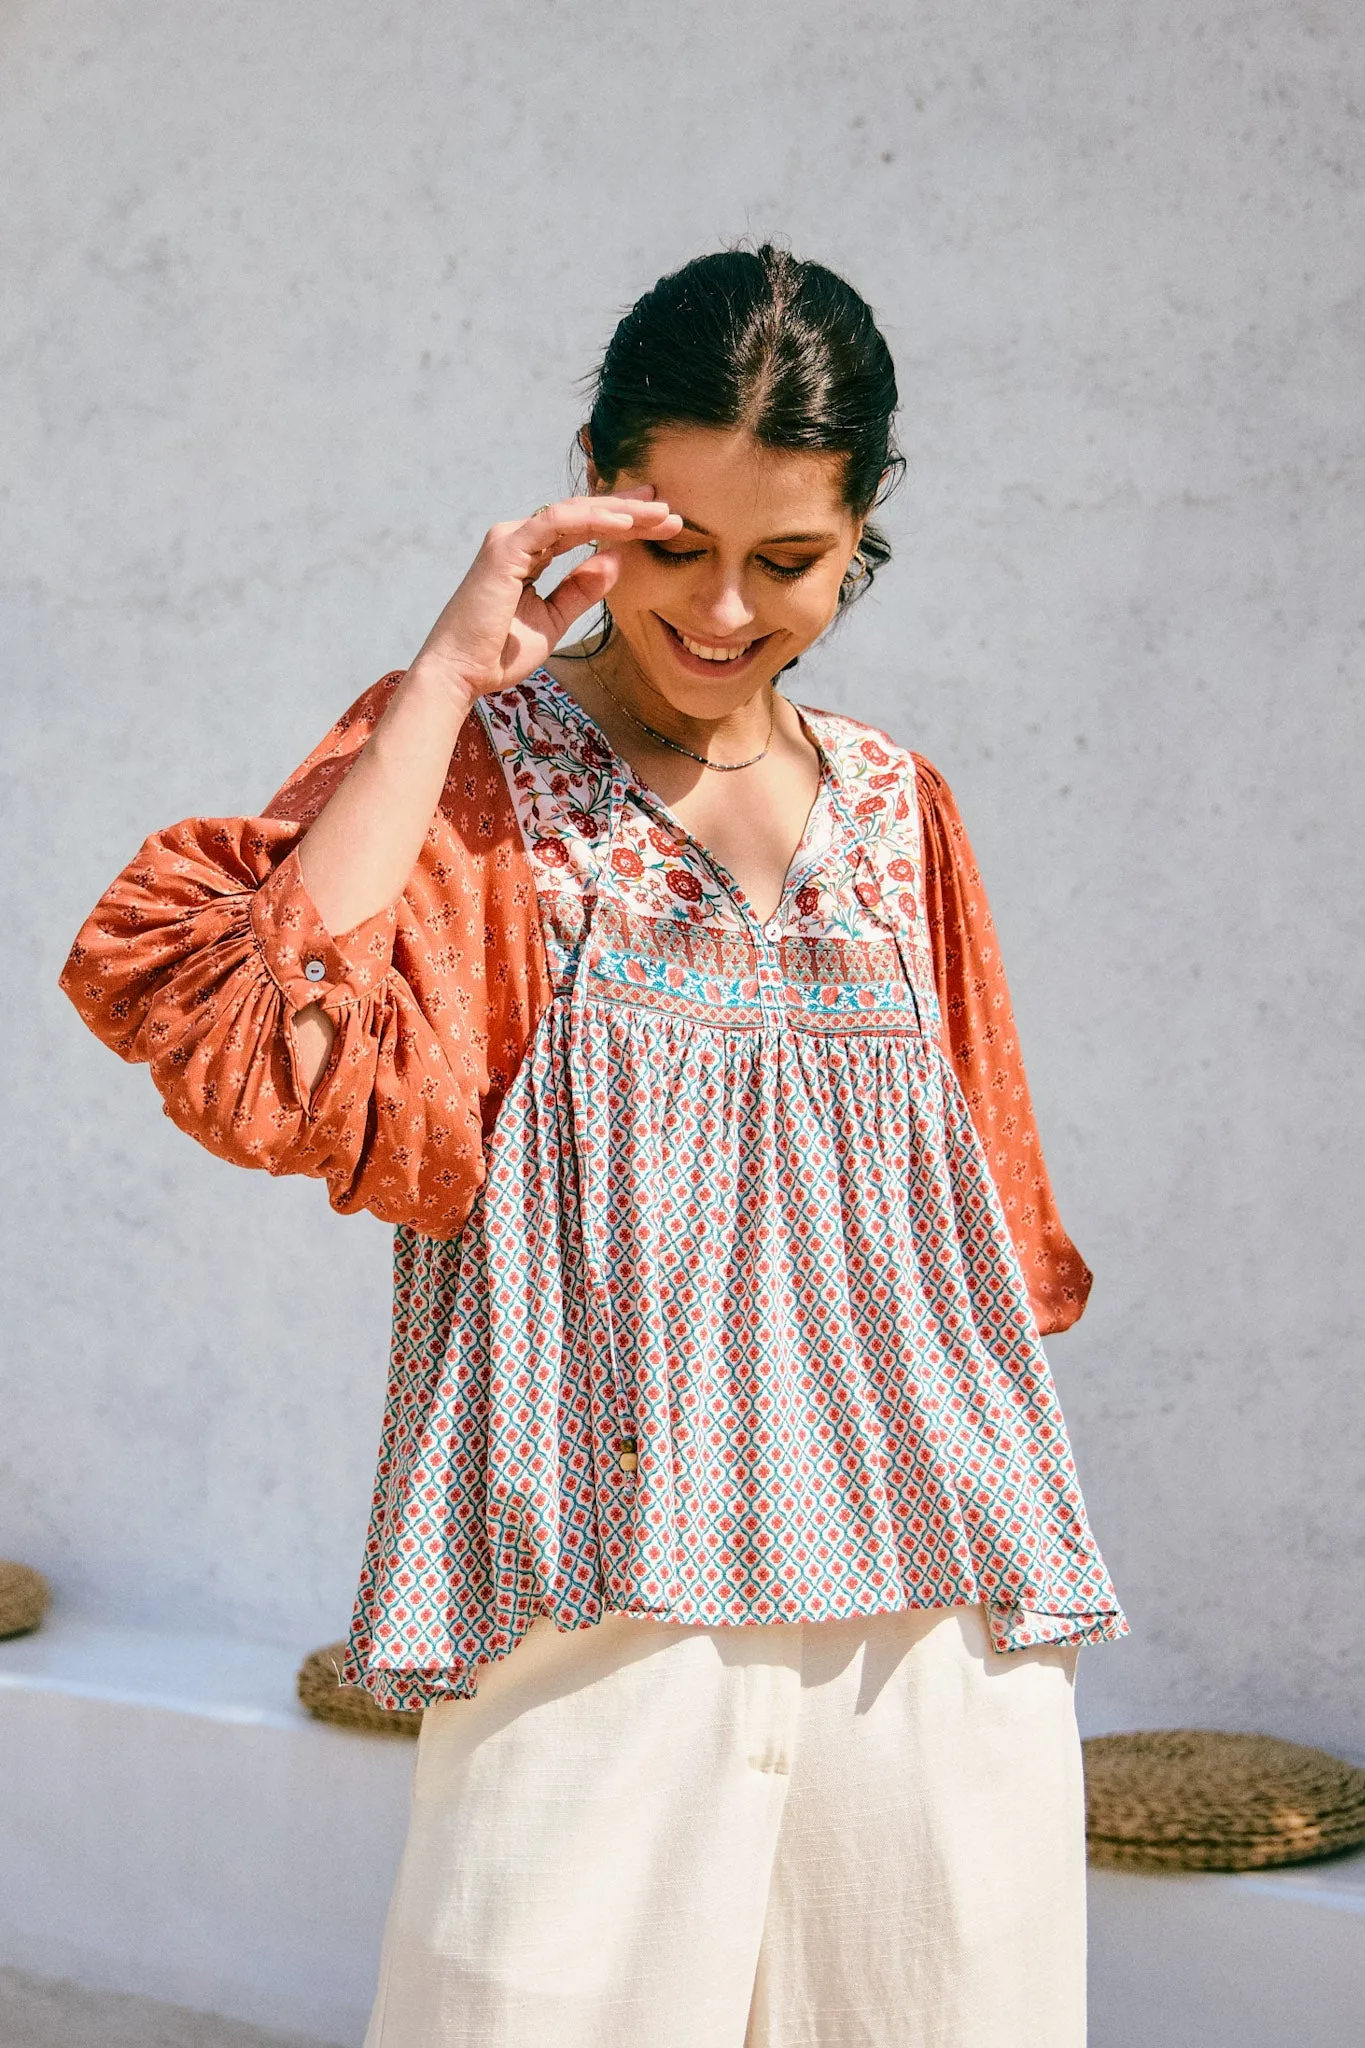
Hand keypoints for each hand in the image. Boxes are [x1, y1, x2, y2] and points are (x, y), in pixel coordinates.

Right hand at [408, 490, 680, 702]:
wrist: (461, 674)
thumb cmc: (499, 653)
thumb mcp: (553, 619)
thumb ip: (581, 588)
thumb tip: (615, 561)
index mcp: (528, 553)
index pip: (583, 529)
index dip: (622, 523)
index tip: (659, 524)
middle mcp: (519, 538)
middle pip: (583, 515)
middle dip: (629, 510)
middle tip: (669, 509)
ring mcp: (511, 539)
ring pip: (575, 513)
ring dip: (620, 511)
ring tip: (659, 514)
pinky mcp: (507, 548)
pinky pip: (557, 523)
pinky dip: (592, 520)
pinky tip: (626, 523)